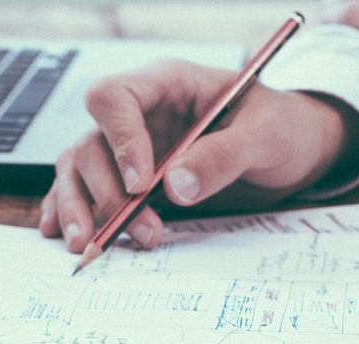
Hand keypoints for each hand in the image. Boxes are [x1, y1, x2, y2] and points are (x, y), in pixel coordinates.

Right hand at [39, 61, 358, 251]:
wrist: (295, 150)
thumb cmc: (282, 128)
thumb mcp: (266, 136)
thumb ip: (223, 156)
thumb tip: (175, 186)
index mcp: (168, 84)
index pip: (114, 97)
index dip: (120, 140)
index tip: (141, 184)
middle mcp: (140, 113)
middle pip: (92, 142)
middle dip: (107, 192)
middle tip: (140, 230)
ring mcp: (131, 146)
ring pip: (80, 168)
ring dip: (81, 207)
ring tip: (88, 244)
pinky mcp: (130, 177)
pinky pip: (85, 188)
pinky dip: (70, 210)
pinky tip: (62, 233)